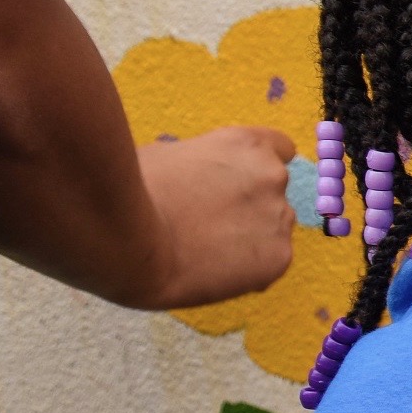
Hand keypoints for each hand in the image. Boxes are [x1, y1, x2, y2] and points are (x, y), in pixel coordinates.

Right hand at [130, 125, 295, 308]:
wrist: (130, 239)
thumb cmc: (132, 190)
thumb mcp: (167, 154)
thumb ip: (201, 160)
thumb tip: (202, 172)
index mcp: (248, 144)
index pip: (280, 148)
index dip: (259, 167)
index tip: (241, 181)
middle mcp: (273, 177)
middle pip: (274, 193)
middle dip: (250, 205)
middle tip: (209, 222)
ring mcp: (280, 218)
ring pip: (274, 229)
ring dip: (251, 236)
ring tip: (205, 248)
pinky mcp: (280, 257)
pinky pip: (270, 261)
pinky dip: (249, 267)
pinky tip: (213, 267)